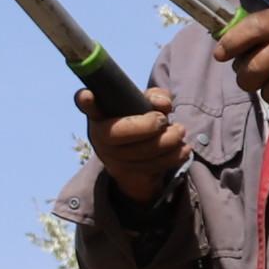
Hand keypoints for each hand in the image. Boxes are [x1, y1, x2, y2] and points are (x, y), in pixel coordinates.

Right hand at [75, 84, 184, 204]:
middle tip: (163, 119)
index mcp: (100, 115)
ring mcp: (112, 158)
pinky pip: (153, 166)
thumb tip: (163, 104)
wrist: (134, 162)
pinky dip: (174, 156)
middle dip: (146, 126)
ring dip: (168, 140)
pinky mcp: (128, 174)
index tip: (87, 95)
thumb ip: (154, 97)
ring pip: (140, 152)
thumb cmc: (138, 124)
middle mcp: (100, 136)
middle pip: (117, 133)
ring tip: (180, 131)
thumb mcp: (143, 105)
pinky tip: (183, 148)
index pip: (87, 105)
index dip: (85, 101)